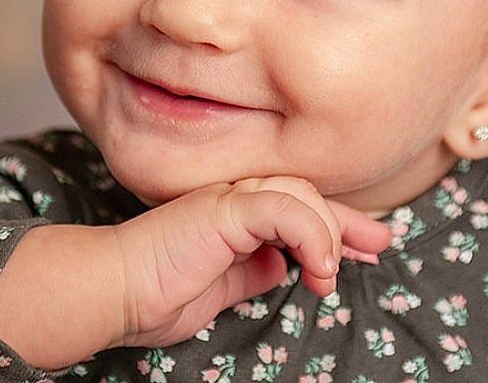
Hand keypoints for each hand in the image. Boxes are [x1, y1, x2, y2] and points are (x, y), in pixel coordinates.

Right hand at [0, 176, 390, 368]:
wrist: (108, 290)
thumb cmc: (153, 294)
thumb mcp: (221, 288)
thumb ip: (253, 270)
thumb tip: (286, 265)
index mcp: (232, 211)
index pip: (295, 207)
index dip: (335, 225)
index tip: (365, 248)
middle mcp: (233, 194)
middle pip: (307, 193)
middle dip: (347, 221)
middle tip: (378, 244)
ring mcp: (227, 196)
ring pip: (300, 196)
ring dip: (327, 236)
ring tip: (326, 277)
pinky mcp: (223, 207)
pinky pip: (283, 208)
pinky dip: (310, 234)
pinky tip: (319, 267)